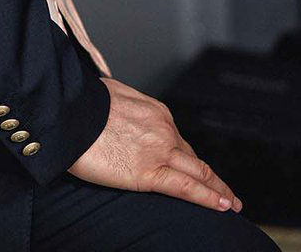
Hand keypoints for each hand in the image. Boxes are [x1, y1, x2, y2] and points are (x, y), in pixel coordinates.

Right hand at [67, 78, 241, 212]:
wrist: (70, 113)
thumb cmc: (82, 102)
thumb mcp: (111, 95)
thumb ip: (124, 108)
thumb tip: (118, 111)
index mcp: (155, 112)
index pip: (177, 140)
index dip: (188, 157)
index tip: (194, 167)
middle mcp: (163, 129)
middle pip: (192, 157)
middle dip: (211, 176)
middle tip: (225, 192)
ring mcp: (159, 151)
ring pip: (198, 172)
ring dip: (218, 189)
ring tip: (230, 203)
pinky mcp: (149, 173)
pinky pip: (186, 187)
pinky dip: (208, 197)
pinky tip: (222, 206)